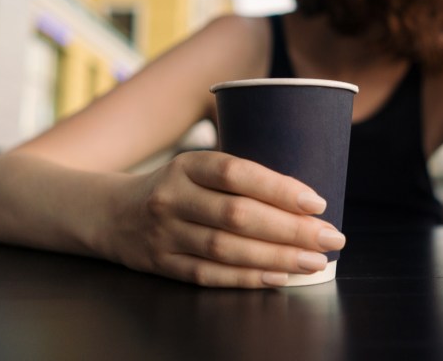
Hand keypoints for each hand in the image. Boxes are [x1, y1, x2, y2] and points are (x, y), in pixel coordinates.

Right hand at [107, 150, 346, 287]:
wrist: (112, 214)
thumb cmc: (175, 186)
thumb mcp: (197, 166)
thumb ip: (238, 175)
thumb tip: (304, 194)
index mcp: (186, 165)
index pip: (236, 173)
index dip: (278, 187)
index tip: (316, 201)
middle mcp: (173, 198)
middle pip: (237, 215)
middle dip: (291, 229)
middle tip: (330, 237)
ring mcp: (165, 234)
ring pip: (227, 249)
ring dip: (277, 257)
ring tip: (314, 261)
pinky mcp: (163, 265)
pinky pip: (210, 275)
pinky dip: (248, 277)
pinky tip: (279, 276)